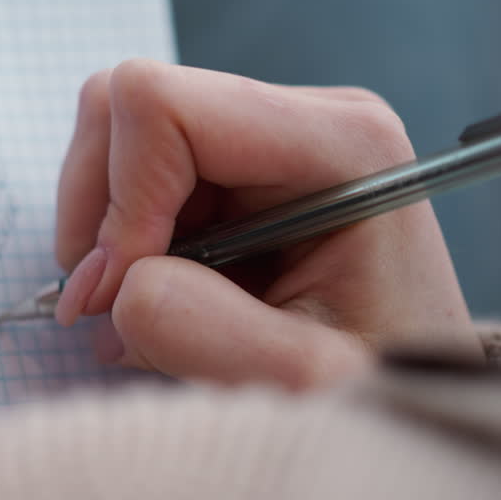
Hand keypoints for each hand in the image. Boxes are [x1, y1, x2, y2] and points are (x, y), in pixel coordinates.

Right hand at [54, 59, 478, 388]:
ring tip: (135, 301)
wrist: (402, 396)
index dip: (121, 201)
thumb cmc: (377, 385)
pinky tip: (155, 288)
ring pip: (113, 135)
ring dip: (102, 228)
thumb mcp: (301, 379)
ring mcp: (260, 134)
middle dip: (98, 211)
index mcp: (339, 142)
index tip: (118, 294)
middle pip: (125, 104)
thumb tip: (107, 288)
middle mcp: (301, 117)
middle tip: (107, 303)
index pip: (161, 106)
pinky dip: (114, 237)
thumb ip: (198, 328)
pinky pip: (127, 169)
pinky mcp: (229, 163)